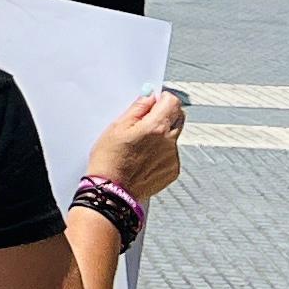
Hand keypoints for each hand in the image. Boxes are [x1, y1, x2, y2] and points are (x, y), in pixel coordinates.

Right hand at [86, 89, 184, 203]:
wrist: (112, 190)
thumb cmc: (110, 160)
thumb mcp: (117, 126)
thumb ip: (138, 108)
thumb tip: (149, 97)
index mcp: (156, 127)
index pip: (173, 102)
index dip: (163, 98)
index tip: (154, 101)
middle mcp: (169, 142)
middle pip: (178, 118)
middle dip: (165, 114)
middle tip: (146, 120)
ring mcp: (173, 157)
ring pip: (174, 136)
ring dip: (162, 134)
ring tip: (140, 144)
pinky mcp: (173, 171)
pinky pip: (171, 154)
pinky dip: (161, 152)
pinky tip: (144, 157)